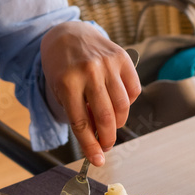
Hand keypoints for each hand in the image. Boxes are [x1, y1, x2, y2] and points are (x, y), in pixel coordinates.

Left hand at [40, 22, 140, 165]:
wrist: (68, 34)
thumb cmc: (61, 66)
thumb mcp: (60, 90)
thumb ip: (78, 113)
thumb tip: (97, 139)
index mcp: (67, 82)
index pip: (81, 123)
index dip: (91, 146)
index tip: (97, 160)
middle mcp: (89, 72)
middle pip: (105, 118)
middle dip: (108, 139)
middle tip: (106, 146)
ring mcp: (108, 64)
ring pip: (123, 106)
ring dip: (118, 123)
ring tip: (110, 123)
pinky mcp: (123, 58)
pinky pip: (134, 90)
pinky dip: (128, 103)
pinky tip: (117, 101)